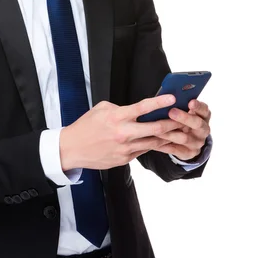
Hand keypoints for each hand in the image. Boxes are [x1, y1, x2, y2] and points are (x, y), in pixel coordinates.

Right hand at [60, 94, 178, 170]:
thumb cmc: (86, 126)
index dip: (160, 102)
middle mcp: (123, 133)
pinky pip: (143, 150)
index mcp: (117, 117)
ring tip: (179, 132)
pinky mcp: (125, 159)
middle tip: (184, 119)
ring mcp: (125, 148)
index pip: (142, 107)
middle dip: (173, 123)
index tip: (173, 98)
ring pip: (154, 142)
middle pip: (156, 128)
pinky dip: (152, 145)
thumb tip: (137, 109)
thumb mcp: (101, 109)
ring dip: (167, 137)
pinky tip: (160, 141)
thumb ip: (121, 108)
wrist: (72, 148)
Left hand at [154, 99, 211, 160]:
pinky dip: (164, 145)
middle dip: (184, 117)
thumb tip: (167, 96)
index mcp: (203, 116)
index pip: (204, 110)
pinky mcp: (189, 153)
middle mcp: (203, 129)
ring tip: (157, 129)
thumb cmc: (182, 119)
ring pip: (184, 138)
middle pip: (197, 124)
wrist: (186, 141)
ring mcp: (197, 142)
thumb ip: (179, 105)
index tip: (190, 102)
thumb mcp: (184, 111)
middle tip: (171, 112)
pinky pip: (176, 150)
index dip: (198, 106)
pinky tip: (153, 142)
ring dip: (170, 133)